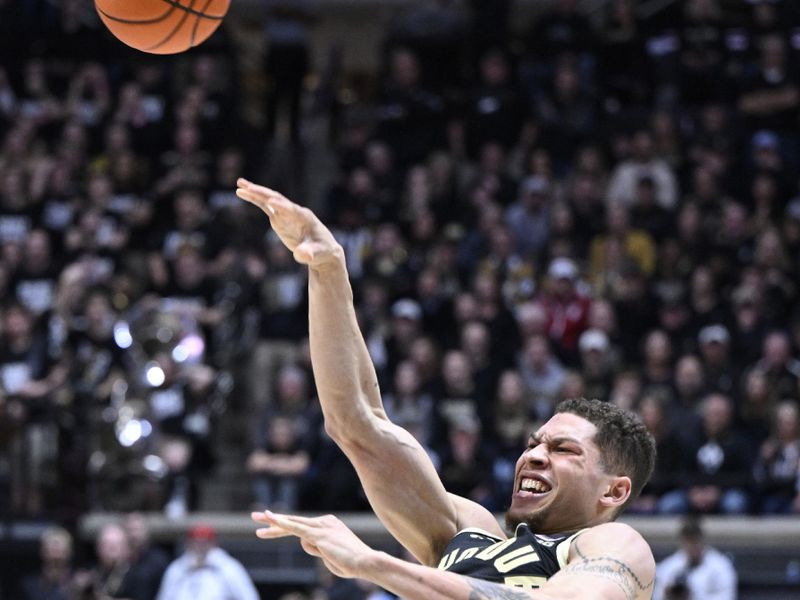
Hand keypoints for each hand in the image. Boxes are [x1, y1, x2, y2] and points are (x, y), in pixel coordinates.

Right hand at [236, 179, 342, 268]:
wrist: (322, 249)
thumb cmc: (321, 251)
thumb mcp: (316, 254)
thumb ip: (309, 253)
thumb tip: (301, 255)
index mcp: (305, 218)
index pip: (292, 210)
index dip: (282, 206)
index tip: (271, 202)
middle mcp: (294, 211)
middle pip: (278, 199)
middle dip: (264, 194)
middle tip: (248, 187)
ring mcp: (286, 214)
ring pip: (269, 199)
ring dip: (255, 191)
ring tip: (239, 184)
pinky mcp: (279, 218)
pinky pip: (265, 206)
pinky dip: (255, 199)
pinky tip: (242, 192)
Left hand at [252, 510, 375, 578]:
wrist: (365, 562)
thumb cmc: (351, 563)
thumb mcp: (330, 556)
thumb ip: (317, 548)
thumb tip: (307, 543)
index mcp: (329, 524)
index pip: (302, 526)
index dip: (284, 526)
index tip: (269, 526)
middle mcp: (325, 521)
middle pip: (294, 522)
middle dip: (273, 521)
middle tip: (254, 517)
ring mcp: (321, 526)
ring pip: (293, 526)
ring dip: (277, 530)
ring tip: (265, 530)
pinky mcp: (317, 533)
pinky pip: (295, 527)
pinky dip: (282, 523)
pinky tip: (269, 518)